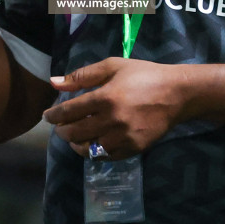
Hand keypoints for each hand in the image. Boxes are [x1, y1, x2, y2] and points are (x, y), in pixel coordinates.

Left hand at [42, 58, 189, 159]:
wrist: (176, 94)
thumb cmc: (143, 75)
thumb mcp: (112, 67)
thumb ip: (82, 75)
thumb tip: (54, 82)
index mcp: (105, 97)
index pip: (69, 112)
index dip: (54, 116)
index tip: (48, 116)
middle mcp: (112, 120)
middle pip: (75, 133)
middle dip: (62, 131)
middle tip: (60, 127)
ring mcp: (123, 137)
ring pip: (88, 149)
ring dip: (76, 144)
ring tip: (75, 136)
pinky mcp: (133, 149)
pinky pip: (105, 156)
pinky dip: (94, 151)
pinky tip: (93, 142)